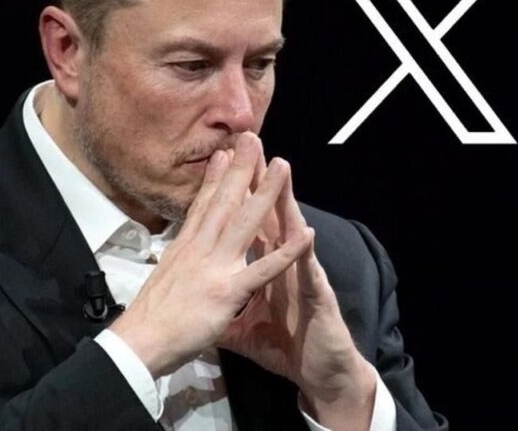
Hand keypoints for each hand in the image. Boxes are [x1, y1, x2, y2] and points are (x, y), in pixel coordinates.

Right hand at [107, 132, 312, 378]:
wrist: (140, 341)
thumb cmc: (150, 317)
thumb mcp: (162, 276)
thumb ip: (177, 260)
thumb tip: (178, 249)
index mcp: (185, 247)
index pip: (202, 205)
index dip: (215, 178)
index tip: (224, 152)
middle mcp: (199, 249)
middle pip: (224, 201)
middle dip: (240, 168)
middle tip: (253, 137)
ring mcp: (214, 266)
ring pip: (245, 222)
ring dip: (266, 193)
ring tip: (283, 166)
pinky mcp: (227, 290)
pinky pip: (263, 269)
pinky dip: (286, 252)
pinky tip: (305, 235)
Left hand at [217, 151, 376, 429]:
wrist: (320, 373)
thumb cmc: (285, 346)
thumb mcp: (242, 325)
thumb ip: (224, 305)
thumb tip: (197, 300)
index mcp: (261, 266)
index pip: (244, 221)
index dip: (231, 194)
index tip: (218, 162)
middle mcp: (282, 263)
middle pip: (266, 214)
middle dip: (256, 179)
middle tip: (248, 144)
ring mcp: (301, 276)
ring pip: (291, 232)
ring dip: (286, 201)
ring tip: (282, 169)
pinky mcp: (316, 298)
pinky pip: (309, 273)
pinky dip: (305, 254)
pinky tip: (306, 233)